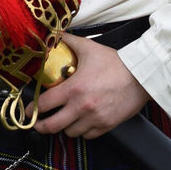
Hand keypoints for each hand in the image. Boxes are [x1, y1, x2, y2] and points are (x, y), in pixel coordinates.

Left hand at [30, 33, 149, 139]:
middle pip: (52, 126)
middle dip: (42, 125)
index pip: (45, 104)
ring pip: (70, 133)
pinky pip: (87, 136)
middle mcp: (81, 107)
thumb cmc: (116, 63)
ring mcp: (94, 119)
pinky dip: (82, 131)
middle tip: (38, 123)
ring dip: (64, 127)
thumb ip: (69, 40)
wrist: (141, 76)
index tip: (29, 110)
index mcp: (74, 89)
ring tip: (64, 119)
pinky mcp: (106, 126)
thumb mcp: (89, 48)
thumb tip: (55, 33)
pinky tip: (81, 122)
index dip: (33, 109)